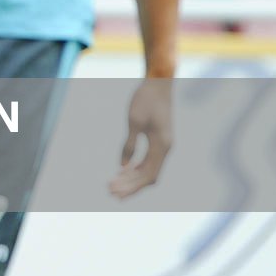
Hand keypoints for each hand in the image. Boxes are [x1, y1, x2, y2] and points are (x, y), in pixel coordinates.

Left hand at [110, 77, 173, 198]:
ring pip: (150, 169)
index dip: (131, 186)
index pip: (147, 175)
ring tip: (114, 185)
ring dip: (133, 179)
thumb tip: (122, 167)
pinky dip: (137, 168)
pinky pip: (149, 160)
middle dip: (130, 186)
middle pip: (149, 176)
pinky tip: (124, 171)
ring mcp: (164, 144)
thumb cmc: (145, 99)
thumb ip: (128, 145)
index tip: (115, 191)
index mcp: (162, 145)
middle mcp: (166, 148)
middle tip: (110, 192)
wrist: (159, 83)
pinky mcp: (160, 140)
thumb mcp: (133, 122)